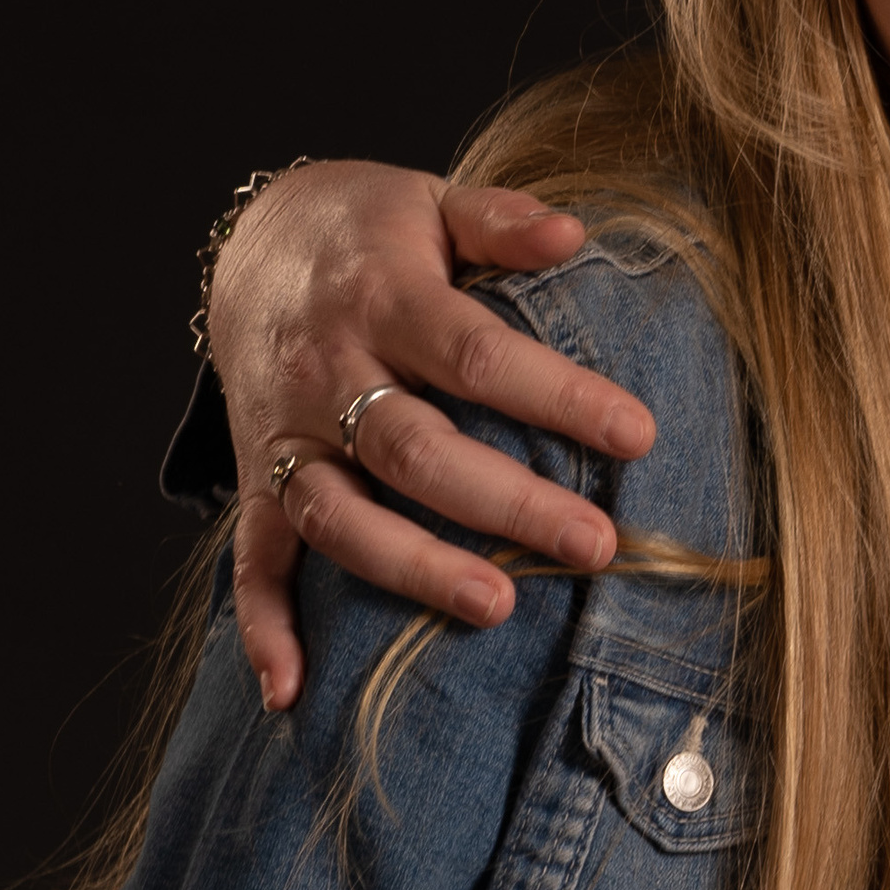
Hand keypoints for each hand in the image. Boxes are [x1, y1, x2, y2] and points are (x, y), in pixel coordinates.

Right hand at [210, 159, 657, 712]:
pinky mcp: (258, 476)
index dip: (557, 395)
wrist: (253, 245)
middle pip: (416, 450)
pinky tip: (293, 689)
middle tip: (596, 544)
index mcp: (384, 296)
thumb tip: (574, 233)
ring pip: (340, 516)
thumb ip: (502, 220)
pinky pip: (251, 559)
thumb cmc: (371, 228)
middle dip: (508, 504)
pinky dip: (262, 627)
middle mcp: (329, 371)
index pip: (477, 354)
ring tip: (500, 606)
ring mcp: (287, 432)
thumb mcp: (434, 200)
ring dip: (414, 569)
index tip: (639, 434)